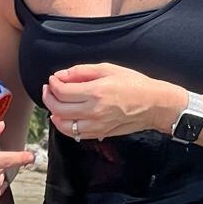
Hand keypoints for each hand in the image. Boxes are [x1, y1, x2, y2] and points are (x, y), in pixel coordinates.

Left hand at [42, 63, 181, 141]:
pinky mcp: (100, 133)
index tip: (53, 79)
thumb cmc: (135, 84)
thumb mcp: (109, 69)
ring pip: (63, 125)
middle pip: (58, 109)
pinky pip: (74, 134)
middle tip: (50, 89)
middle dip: (49, 97)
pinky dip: (65, 126)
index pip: (62, 91)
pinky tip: (66, 116)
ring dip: (54, 113)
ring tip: (56, 103)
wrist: (154, 104)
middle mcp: (94, 111)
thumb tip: (61, 75)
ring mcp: (96, 125)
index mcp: (96, 92)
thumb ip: (82, 71)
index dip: (53, 84)